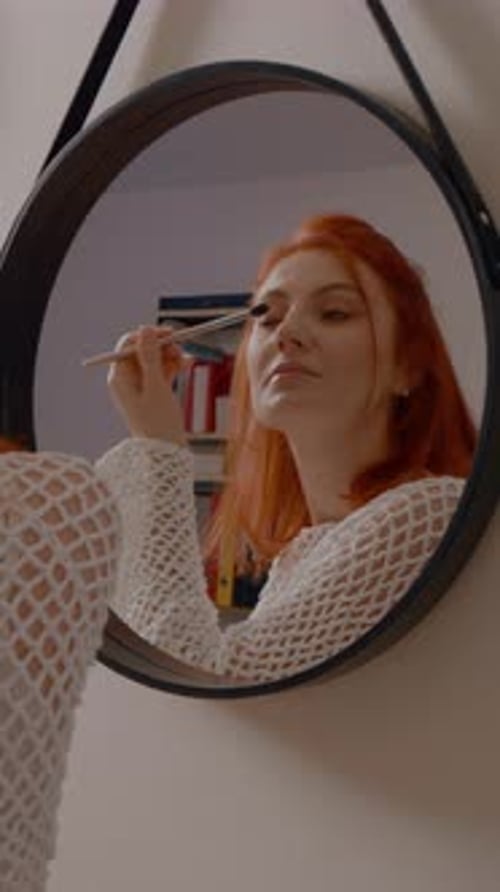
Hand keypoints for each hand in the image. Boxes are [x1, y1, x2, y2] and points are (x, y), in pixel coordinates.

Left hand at [107, 325, 193, 444]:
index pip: (128, 345)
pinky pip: (161, 373)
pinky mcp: (152, 394)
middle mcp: (126, 381)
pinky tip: (186, 365)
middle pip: (142, 352)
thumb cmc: (158, 423)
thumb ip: (150, 356)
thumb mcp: (155, 386)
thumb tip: (145, 330)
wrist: (166, 455)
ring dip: (170, 356)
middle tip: (180, 348)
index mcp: (119, 378)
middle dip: (162, 347)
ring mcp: (139, 388)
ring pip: (154, 361)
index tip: (169, 333)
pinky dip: (172, 368)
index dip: (148, 336)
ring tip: (186, 360)